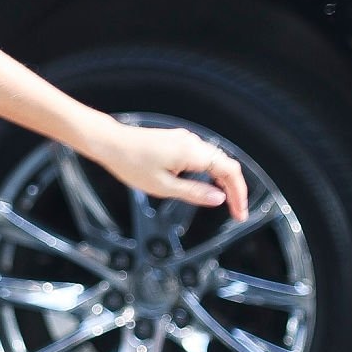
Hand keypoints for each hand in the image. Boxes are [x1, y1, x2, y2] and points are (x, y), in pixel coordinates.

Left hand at [85, 118, 247, 220]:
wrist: (111, 143)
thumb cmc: (130, 162)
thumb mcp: (163, 187)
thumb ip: (194, 193)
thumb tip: (217, 199)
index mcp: (193, 153)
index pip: (230, 172)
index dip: (239, 193)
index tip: (240, 212)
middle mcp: (193, 142)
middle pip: (226, 165)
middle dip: (234, 189)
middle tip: (235, 211)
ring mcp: (186, 139)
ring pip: (215, 160)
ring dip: (223, 181)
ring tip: (224, 201)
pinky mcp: (178, 141)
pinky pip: (203, 156)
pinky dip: (210, 172)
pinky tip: (207, 185)